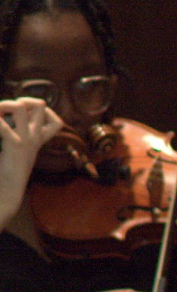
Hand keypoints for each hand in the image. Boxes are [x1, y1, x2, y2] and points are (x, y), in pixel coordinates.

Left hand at [0, 98, 62, 225]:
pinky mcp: (14, 144)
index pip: (56, 122)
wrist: (9, 191)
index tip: (28, 117)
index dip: (44, 111)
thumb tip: (10, 123)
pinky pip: (3, 124)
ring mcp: (26, 140)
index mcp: (38, 141)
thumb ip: (19, 138)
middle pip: (39, 105)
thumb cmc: (10, 173)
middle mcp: (35, 137)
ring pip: (20, 107)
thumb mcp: (20, 153)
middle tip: (8, 112)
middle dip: (22, 101)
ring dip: (4, 105)